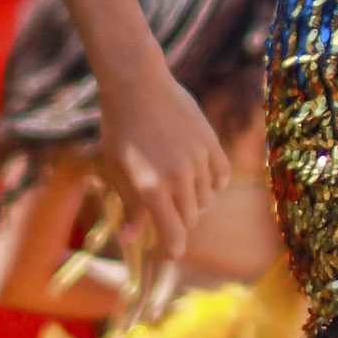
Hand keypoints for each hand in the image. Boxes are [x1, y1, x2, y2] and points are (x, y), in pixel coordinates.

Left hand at [94, 64, 229, 263]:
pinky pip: (221, 175)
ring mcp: (198, 159)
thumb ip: (129, 205)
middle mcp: (178, 177)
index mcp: (151, 188)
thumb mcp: (115, 169)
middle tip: (163, 209)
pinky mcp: (210, 142)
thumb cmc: (118, 129)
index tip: (168, 253)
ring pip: (206, 198)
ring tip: (176, 185)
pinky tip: (198, 176)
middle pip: (190, 218)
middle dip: (178, 220)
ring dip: (194, 200)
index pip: (173, 235)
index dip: (172, 250)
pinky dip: (213, 182)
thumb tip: (130, 238)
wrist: (137, 85)